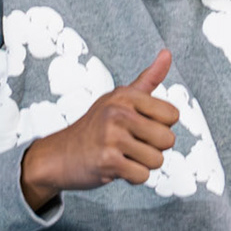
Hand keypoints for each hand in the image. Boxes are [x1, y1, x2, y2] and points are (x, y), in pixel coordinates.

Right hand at [18, 50, 177, 212]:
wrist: (58, 155)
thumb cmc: (95, 127)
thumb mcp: (118, 99)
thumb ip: (147, 80)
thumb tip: (167, 53)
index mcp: (126, 96)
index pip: (172, 115)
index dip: (160, 127)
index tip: (139, 127)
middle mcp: (118, 112)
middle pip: (168, 140)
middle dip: (153, 149)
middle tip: (130, 145)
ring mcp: (111, 136)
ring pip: (157, 160)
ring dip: (142, 164)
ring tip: (122, 156)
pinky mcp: (107, 161)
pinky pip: (142, 176)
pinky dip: (132, 178)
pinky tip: (116, 168)